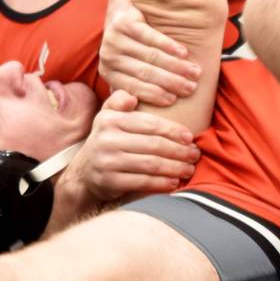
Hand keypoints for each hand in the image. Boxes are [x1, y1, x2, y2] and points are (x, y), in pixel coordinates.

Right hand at [67, 90, 200, 203]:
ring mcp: (107, 162)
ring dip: (175, 167)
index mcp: (111, 120)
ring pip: (151, 164)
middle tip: (195, 154)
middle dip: (179, 150)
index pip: (149, 124)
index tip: (190, 137)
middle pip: (153, 145)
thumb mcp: (108, 116)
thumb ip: (119, 101)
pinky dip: (161, 183)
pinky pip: (142, 182)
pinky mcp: (110, 182)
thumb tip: (131, 97)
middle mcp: (107, 139)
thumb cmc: (107, 140)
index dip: (173, 130)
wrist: (84, 172)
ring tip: (189, 168)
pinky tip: (174, 182)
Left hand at [98, 0, 201, 105]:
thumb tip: (146, 112)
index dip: (154, 95)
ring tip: (194, 72)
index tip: (173, 101)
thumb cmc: (131, 46)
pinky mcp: (124, 22)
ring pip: (151, 56)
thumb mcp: (127, 68)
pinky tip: (184, 53)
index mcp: (108, 72)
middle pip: (145, 73)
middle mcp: (108, 56)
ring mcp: (114, 38)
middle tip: (191, 88)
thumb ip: (134, 87)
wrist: (123, 8)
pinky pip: (151, 37)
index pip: (133, 87)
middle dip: (171, 82)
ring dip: (176, 66)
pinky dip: (169, 46)